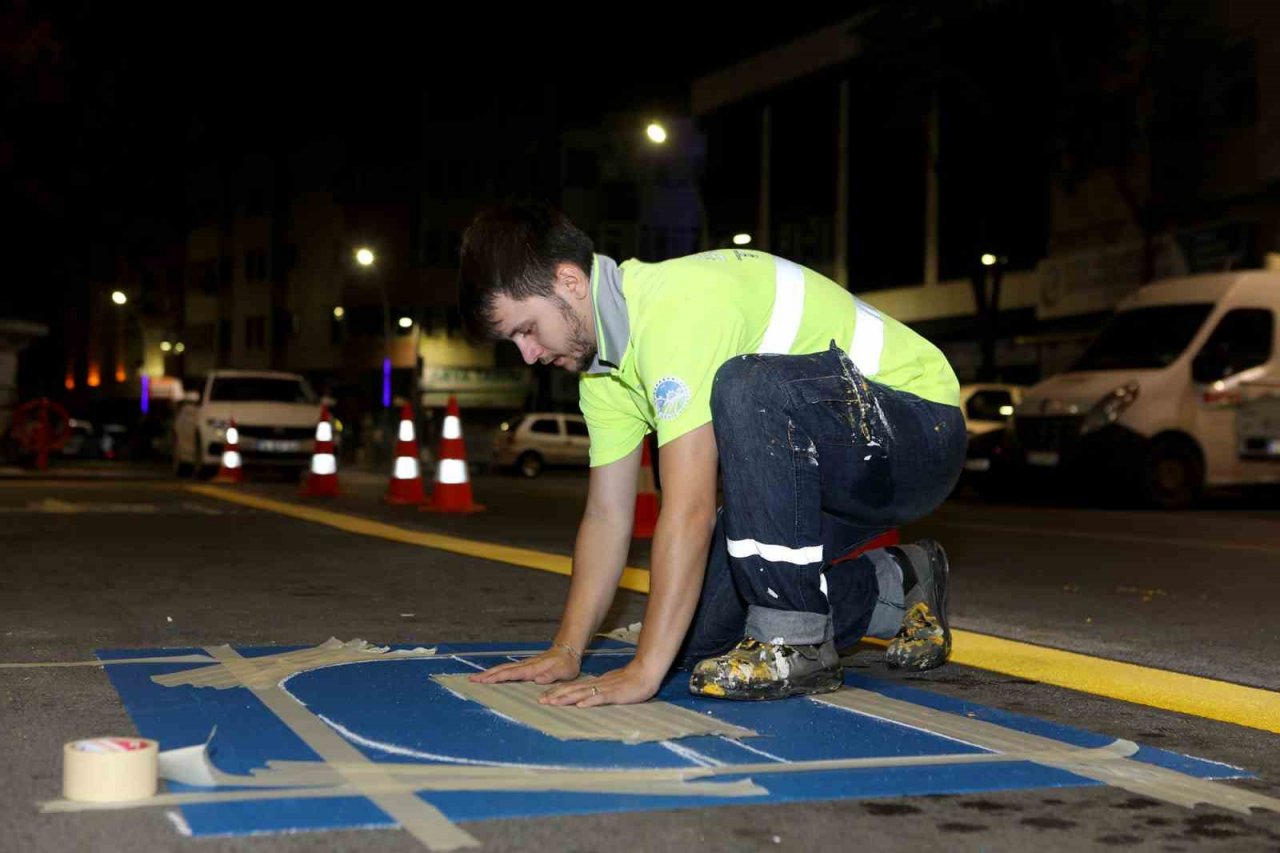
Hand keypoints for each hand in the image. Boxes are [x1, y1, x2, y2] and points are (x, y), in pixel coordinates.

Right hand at [467, 646, 579, 684]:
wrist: (568, 650)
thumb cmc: (566, 663)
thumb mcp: (564, 671)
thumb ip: (551, 675)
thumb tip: (538, 680)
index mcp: (533, 668)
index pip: (512, 673)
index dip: (498, 677)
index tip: (484, 680)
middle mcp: (526, 665)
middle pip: (503, 669)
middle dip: (487, 675)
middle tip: (472, 680)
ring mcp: (524, 664)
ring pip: (503, 668)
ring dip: (490, 673)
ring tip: (476, 678)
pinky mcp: (525, 666)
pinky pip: (508, 669)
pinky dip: (497, 672)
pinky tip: (491, 675)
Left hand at [538, 662, 661, 706]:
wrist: (645, 674)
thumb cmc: (630, 682)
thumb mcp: (610, 686)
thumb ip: (598, 691)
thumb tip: (585, 697)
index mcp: (595, 684)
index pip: (573, 688)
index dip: (558, 693)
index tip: (545, 697)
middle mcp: (596, 685)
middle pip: (573, 690)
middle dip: (556, 696)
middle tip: (541, 701)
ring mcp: (605, 689)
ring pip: (582, 693)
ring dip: (567, 698)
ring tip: (553, 702)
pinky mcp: (614, 694)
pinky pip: (600, 698)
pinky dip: (589, 701)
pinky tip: (580, 705)